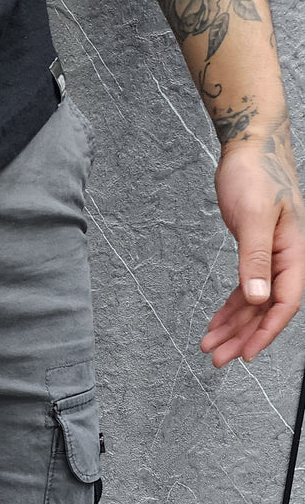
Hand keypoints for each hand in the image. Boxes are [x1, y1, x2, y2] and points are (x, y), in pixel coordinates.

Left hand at [201, 129, 304, 366]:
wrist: (250, 144)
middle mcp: (285, 258)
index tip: (246, 355)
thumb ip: (255, 258)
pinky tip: (215, 322)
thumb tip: (256, 298)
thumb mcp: (254, 216)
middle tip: (217, 359)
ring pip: (253, 302)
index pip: (285, 304)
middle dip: (243, 336)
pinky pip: (245, 288)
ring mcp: (271, 256)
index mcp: (294, 252)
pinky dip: (230, 307)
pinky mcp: (254, 250)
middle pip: (266, 310)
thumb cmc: (256, 173)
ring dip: (233, 326)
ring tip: (209, 346)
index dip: (266, 332)